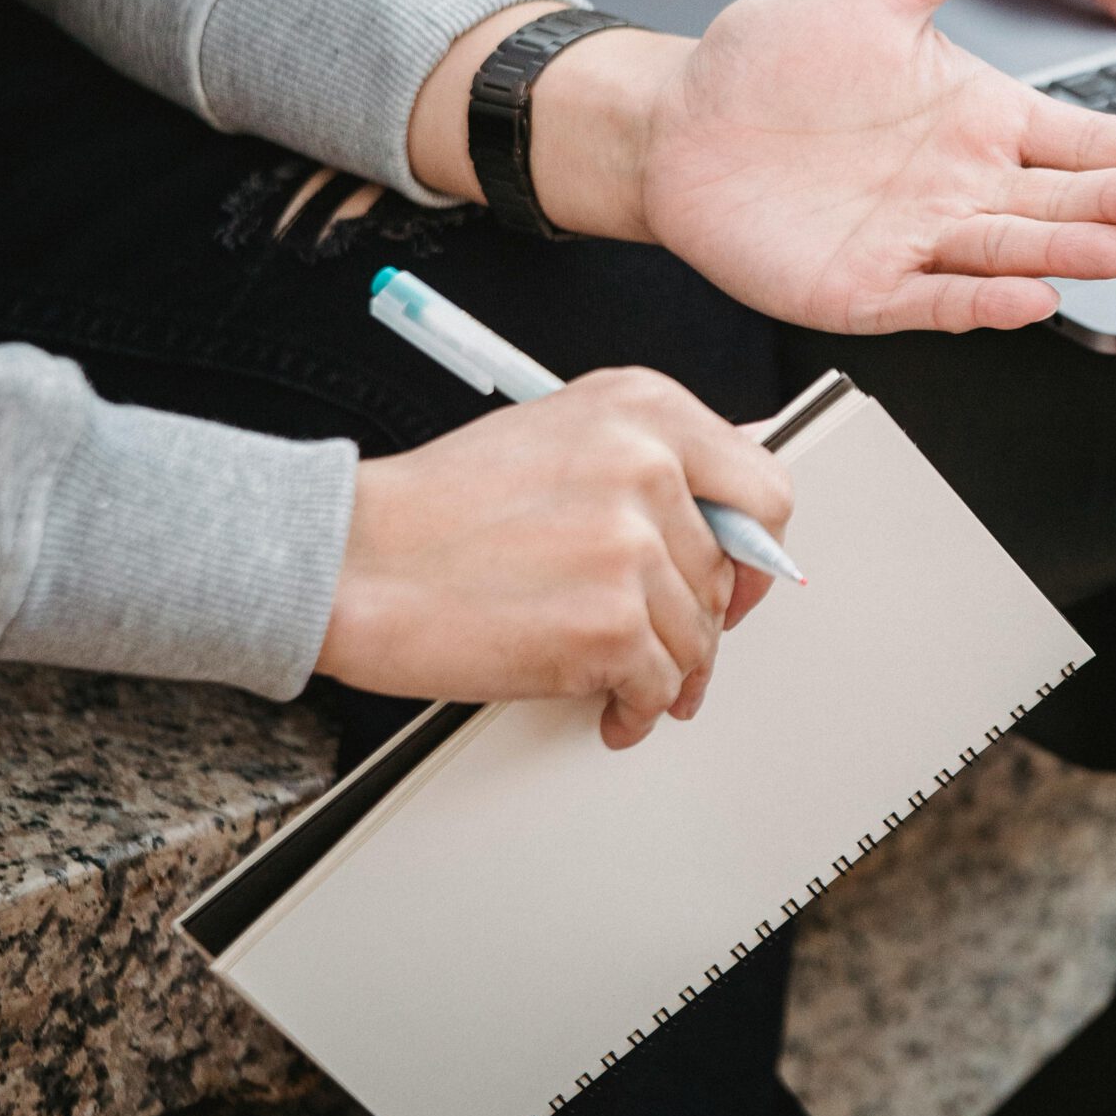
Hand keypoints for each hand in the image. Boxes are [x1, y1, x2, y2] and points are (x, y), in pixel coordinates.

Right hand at [316, 370, 792, 747]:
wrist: (353, 559)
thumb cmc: (437, 505)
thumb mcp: (560, 433)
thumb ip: (649, 458)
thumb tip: (730, 503)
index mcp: (645, 408)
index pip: (762, 486)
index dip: (755, 549)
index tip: (739, 578)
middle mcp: (649, 465)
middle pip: (729, 574)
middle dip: (697, 619)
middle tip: (665, 641)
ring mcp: (633, 546)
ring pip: (699, 637)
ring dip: (665, 671)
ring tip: (620, 675)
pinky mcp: (611, 624)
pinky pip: (661, 686)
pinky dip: (637, 708)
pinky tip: (607, 704)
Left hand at [517, 0, 1115, 332]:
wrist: (676, 117)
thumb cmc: (774, 54)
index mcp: (978, 117)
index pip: (1079, 137)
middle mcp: (962, 186)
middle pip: (1060, 200)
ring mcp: (918, 242)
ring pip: (1012, 253)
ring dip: (1068, 253)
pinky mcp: (866, 290)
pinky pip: (936, 301)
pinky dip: (982, 303)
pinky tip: (1028, 296)